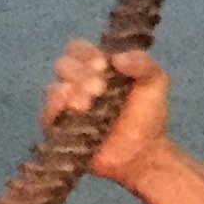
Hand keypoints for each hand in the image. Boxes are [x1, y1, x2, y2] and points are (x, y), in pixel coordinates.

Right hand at [41, 42, 169, 184]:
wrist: (145, 154)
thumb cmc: (148, 116)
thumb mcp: (156, 82)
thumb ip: (142, 63)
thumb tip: (116, 58)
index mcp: (96, 68)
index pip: (77, 49)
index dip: (86, 53)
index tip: (103, 66)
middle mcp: (77, 83)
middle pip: (63, 65)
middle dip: (79, 74)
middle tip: (100, 89)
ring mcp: (67, 107)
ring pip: (53, 88)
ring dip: (70, 91)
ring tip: (88, 104)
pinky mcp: (60, 129)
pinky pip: (47, 114)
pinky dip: (56, 108)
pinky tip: (73, 110)